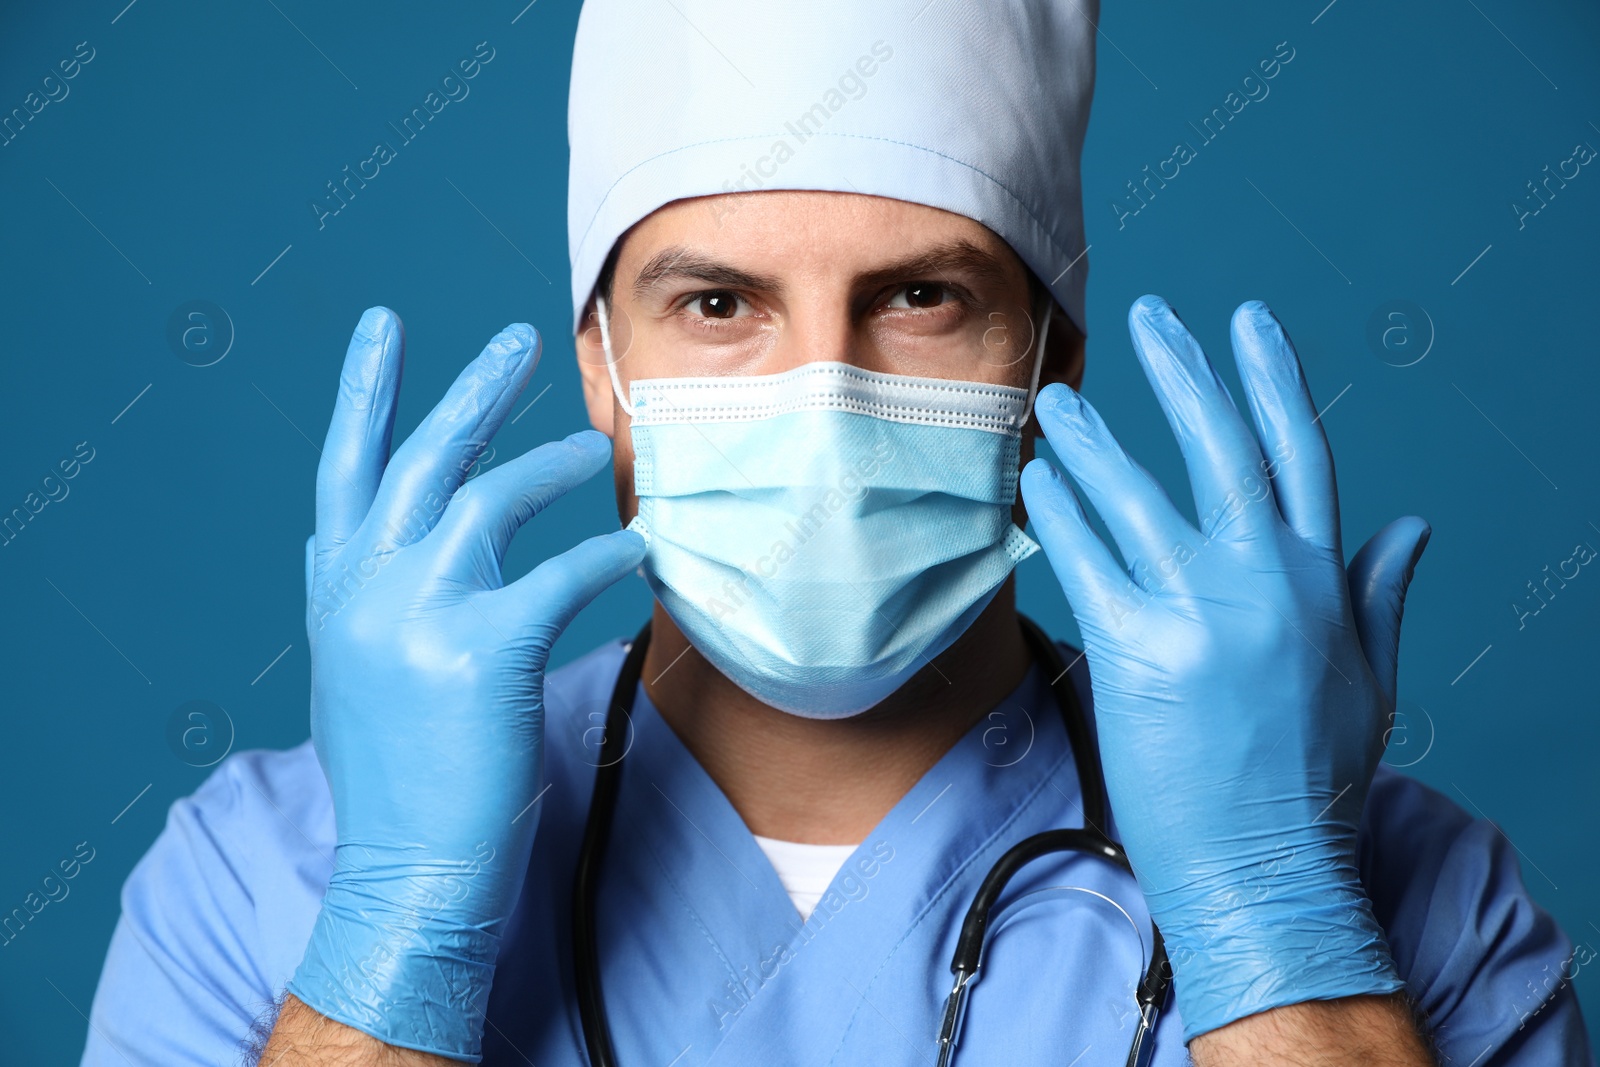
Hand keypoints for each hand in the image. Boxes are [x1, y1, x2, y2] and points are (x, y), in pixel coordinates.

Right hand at [286, 308, 644, 1058]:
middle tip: (521, 337)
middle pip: (419, 458)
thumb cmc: (402, 782)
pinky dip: (606, 557)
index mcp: (337, 592)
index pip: (345, 469)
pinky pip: (561, 575)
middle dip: (471, 389)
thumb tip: (374, 551)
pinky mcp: (477, 652)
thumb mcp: (358, 676)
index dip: (365, 392)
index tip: (384, 325)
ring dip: (552, 465)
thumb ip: (369, 603)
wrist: (407, 874)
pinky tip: (638, 553)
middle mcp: (363, 591)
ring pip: (489, 499)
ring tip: (599, 446)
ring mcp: (413, 616)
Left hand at [1020, 296, 1429, 1040]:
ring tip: (1057, 399)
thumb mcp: (1369, 680)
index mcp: (1322, 582)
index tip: (1247, 321)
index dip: (1273, 379)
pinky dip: (1058, 513)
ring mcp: (1200, 612)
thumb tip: (1415, 526)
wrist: (1269, 873)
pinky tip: (1035, 481)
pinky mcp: (1139, 650)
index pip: (1301, 454)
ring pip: (1137, 495)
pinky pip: (1086, 557)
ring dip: (1093, 439)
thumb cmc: (1314, 783)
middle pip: (1220, 449)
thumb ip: (1380, 593)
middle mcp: (1265, 582)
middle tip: (1148, 316)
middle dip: (1183, 371)